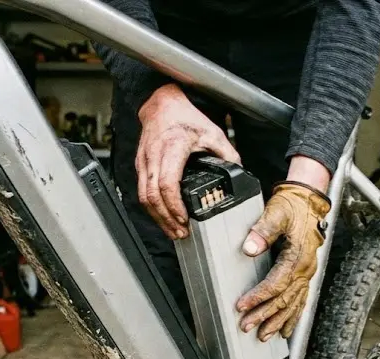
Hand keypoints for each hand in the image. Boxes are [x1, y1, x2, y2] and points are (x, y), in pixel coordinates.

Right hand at [137, 84, 239, 239]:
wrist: (161, 103)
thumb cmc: (184, 117)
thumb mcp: (213, 132)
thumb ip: (227, 153)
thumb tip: (238, 172)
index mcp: (172, 147)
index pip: (167, 183)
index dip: (174, 205)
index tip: (185, 219)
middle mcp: (154, 156)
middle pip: (152, 196)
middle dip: (165, 219)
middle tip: (180, 233)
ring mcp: (144, 162)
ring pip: (143, 197)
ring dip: (157, 217)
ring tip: (173, 231)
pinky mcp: (140, 166)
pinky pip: (142, 191)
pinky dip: (152, 208)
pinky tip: (164, 217)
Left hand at [235, 177, 330, 340]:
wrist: (309, 200)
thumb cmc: (293, 205)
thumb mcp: (276, 212)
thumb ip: (263, 230)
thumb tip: (250, 248)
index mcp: (298, 256)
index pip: (276, 283)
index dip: (258, 296)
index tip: (242, 305)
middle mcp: (306, 268)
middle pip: (284, 298)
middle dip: (265, 315)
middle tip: (247, 326)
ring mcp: (308, 272)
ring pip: (293, 304)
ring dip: (279, 321)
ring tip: (264, 335)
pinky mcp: (306, 273)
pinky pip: (301, 300)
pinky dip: (293, 317)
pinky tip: (286, 329)